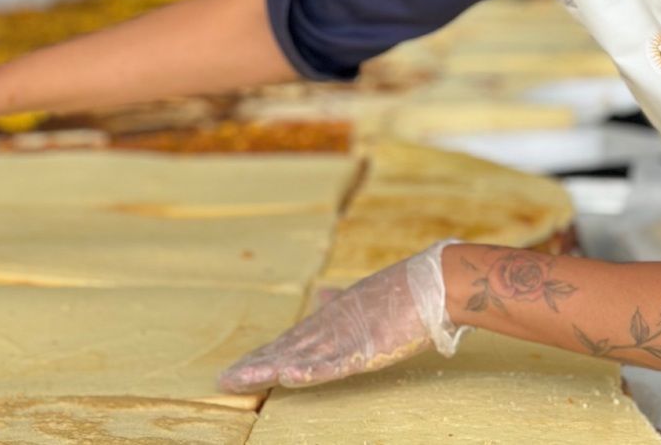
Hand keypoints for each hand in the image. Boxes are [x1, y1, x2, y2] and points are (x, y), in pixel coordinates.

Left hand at [218, 241, 467, 392]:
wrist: (435, 282)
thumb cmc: (404, 291)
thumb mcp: (364, 298)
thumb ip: (341, 301)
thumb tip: (322, 294)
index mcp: (331, 318)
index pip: (289, 341)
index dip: (262, 355)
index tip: (236, 368)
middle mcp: (332, 326)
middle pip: (286, 350)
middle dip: (256, 365)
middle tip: (225, 380)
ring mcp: (348, 336)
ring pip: (302, 357)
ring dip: (272, 369)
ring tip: (243, 379)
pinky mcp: (368, 346)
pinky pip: (336, 363)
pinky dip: (313, 371)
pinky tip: (291, 377)